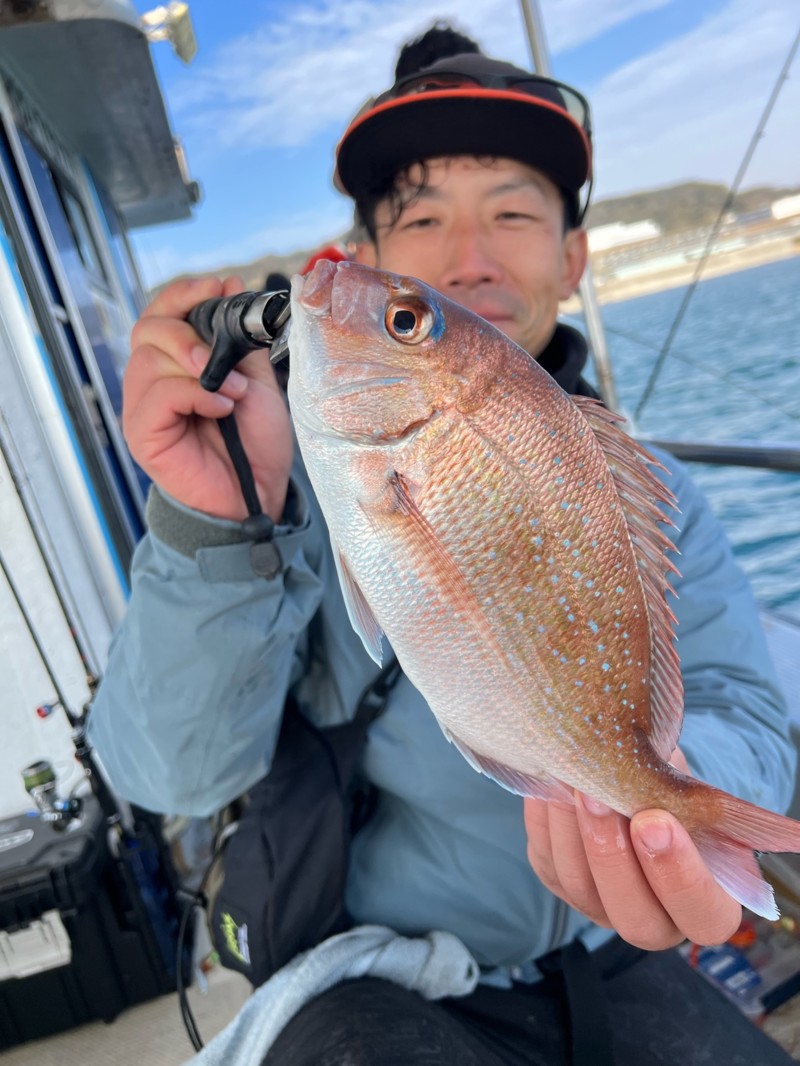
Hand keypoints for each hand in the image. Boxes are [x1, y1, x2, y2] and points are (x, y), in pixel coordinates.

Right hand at [123, 276, 292, 520]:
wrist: (258, 494)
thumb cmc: (254, 443)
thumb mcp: (253, 379)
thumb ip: (238, 340)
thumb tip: (230, 285)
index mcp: (173, 366)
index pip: (159, 314)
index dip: (182, 294)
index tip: (216, 285)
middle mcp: (151, 383)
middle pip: (147, 329)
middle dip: (187, 332)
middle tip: (220, 354)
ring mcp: (143, 409)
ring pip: (149, 359)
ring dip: (199, 368)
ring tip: (233, 392)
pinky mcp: (144, 433)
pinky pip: (159, 395)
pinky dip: (195, 393)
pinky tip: (221, 407)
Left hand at [523, 750, 741, 948]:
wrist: (628, 783)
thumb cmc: (671, 789)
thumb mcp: (684, 784)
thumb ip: (676, 785)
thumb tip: (650, 760)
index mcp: (706, 906)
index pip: (702, 913)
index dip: (681, 874)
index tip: (657, 821)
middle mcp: (655, 923)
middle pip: (634, 919)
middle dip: (614, 856)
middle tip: (602, 799)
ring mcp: (601, 908)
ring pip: (581, 888)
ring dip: (573, 832)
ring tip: (572, 782)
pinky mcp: (559, 883)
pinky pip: (547, 861)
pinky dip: (546, 820)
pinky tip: (550, 780)